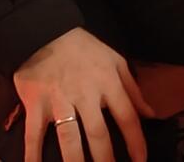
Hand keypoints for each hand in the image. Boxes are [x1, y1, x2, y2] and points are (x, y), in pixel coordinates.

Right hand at [14, 27, 152, 161]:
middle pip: (99, 133)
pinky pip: (34, 135)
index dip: (135, 141)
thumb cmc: (86, 49)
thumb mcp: (116, 62)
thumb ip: (133, 89)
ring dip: (75, 161)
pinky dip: (33, 155)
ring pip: (69, 138)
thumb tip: (150, 113)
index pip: (127, 117)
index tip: (141, 160)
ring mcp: (60, 101)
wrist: (47, 33)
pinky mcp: (36, 105)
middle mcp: (86, 95)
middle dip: (105, 159)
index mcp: (109, 84)